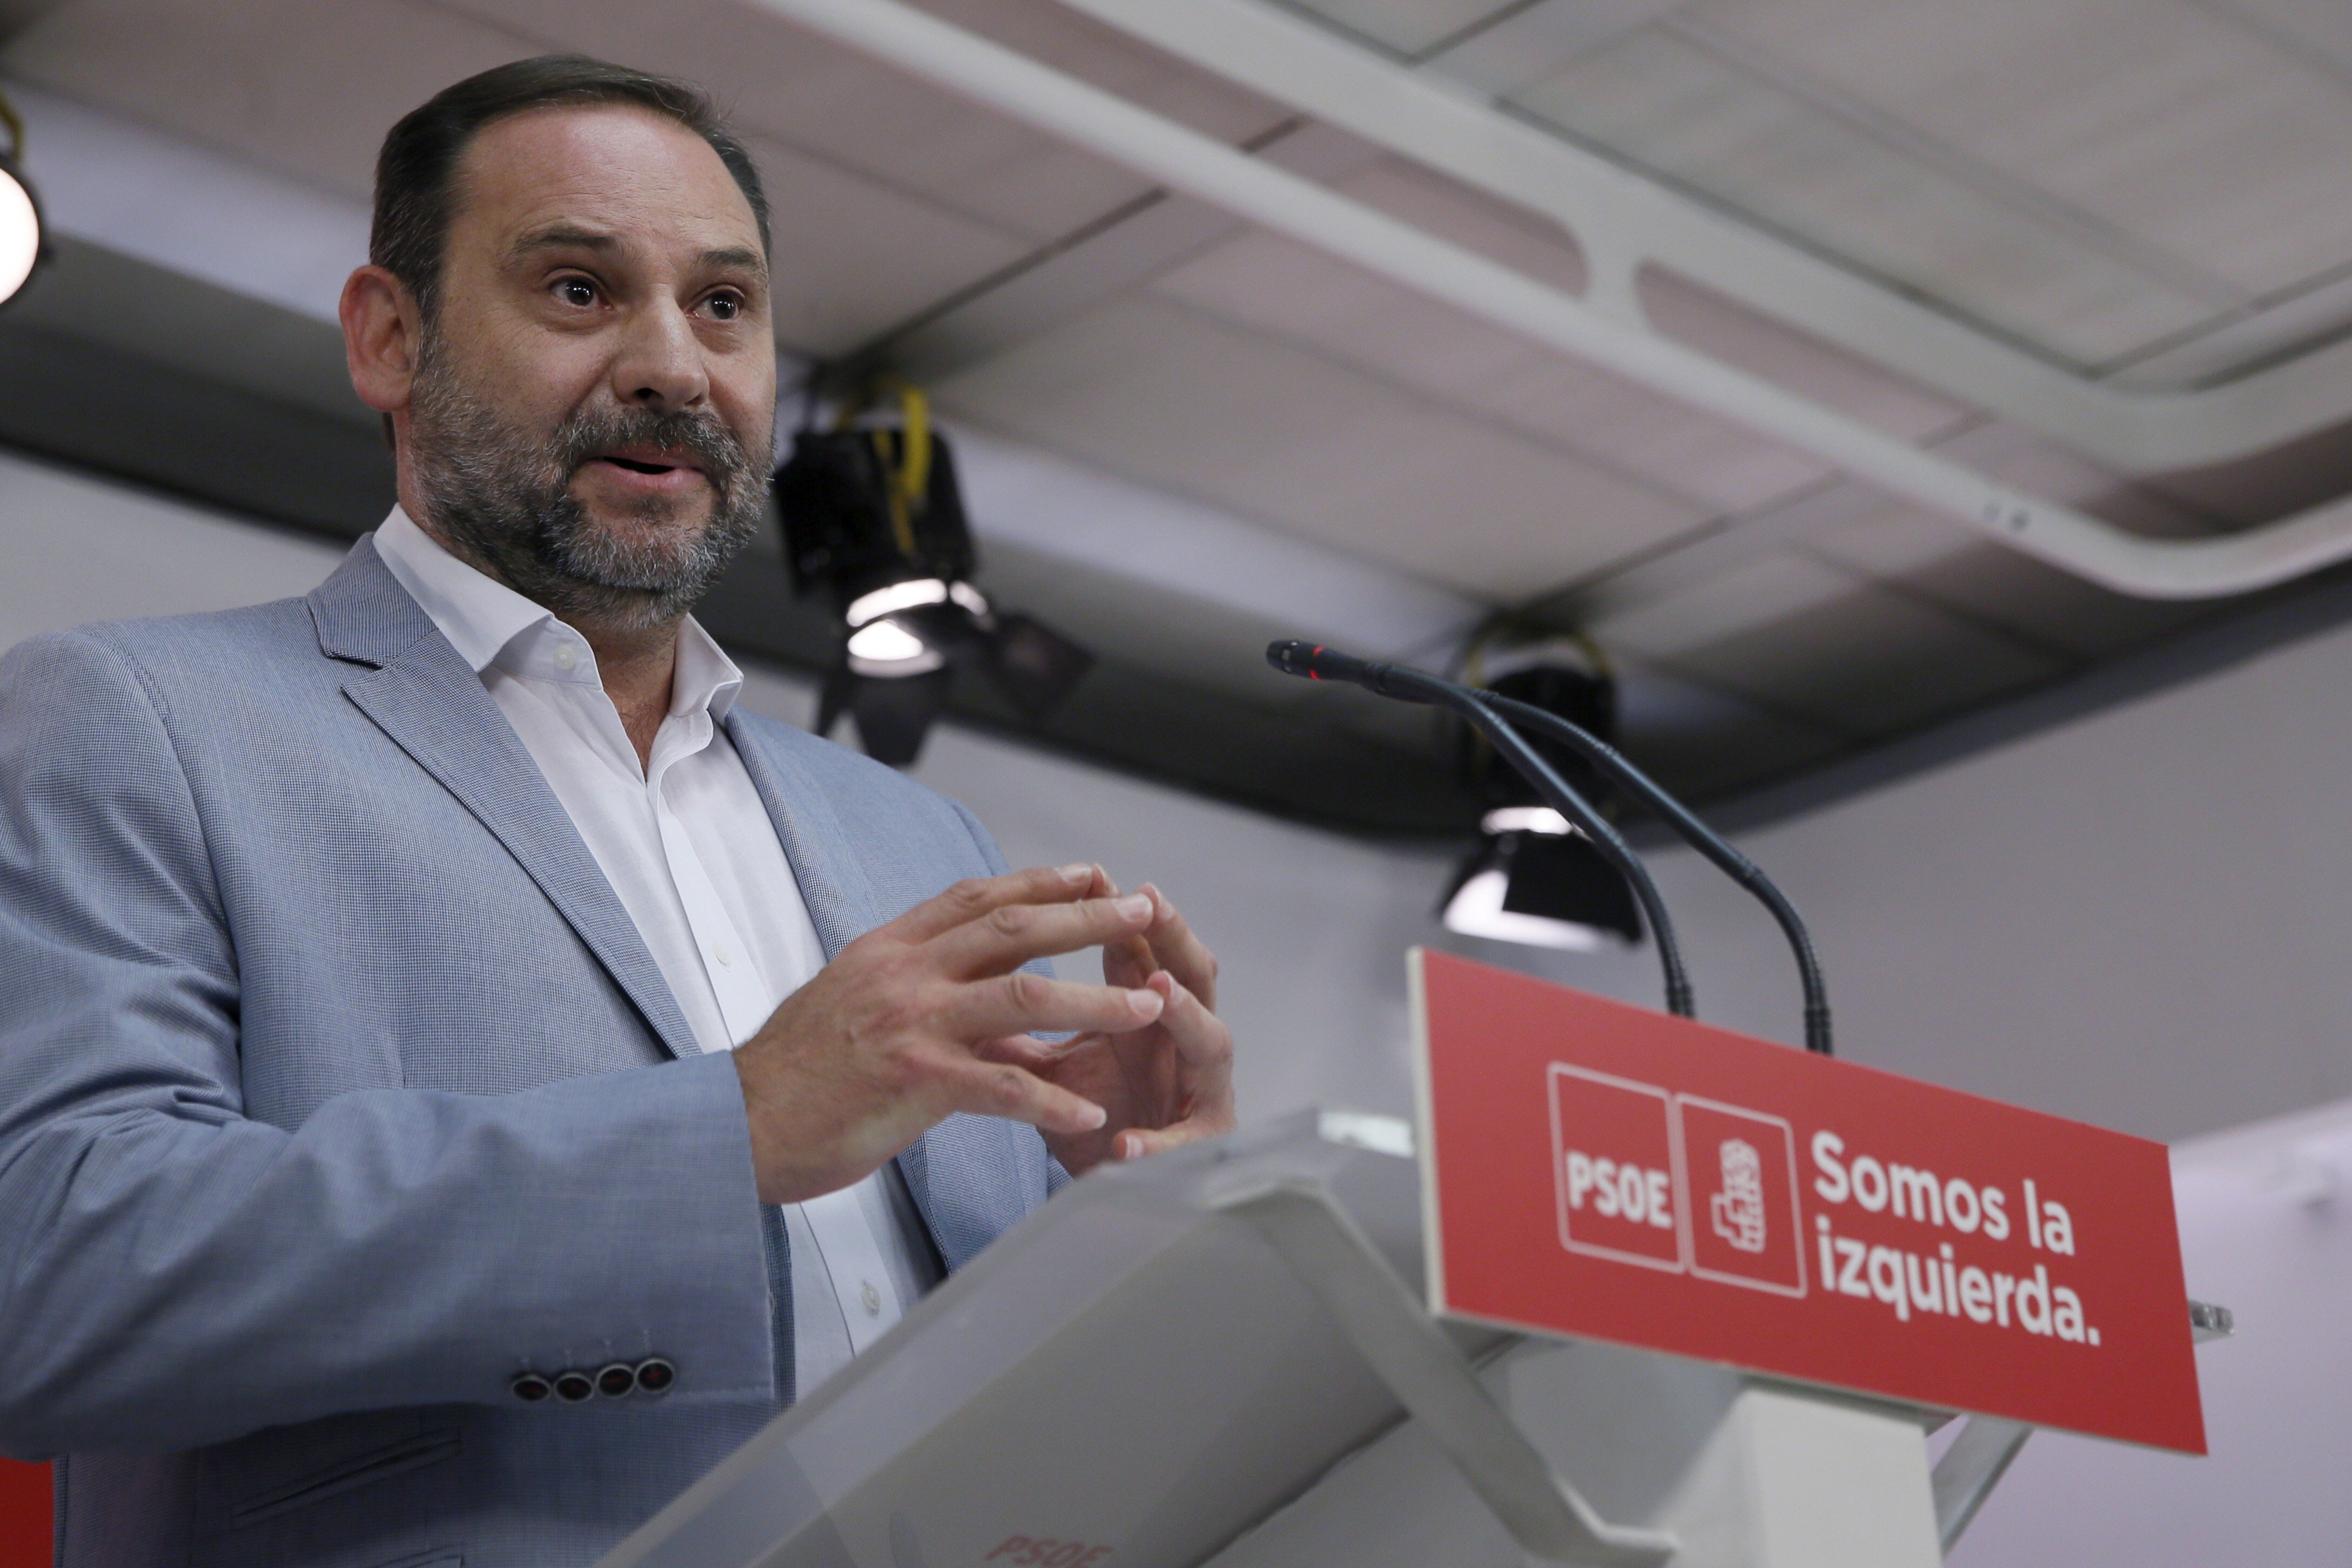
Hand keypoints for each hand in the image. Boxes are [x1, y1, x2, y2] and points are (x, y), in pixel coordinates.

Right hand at [732, 864, 1166, 1203]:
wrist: (735, 1123)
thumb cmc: (795, 1074)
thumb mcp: (854, 1003)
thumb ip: (918, 989)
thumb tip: (977, 996)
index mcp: (888, 950)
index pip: (974, 898)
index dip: (1037, 883)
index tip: (1088, 874)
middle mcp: (902, 974)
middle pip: (1012, 930)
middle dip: (1087, 918)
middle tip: (1142, 910)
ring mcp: (909, 1024)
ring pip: (1022, 998)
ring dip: (1095, 1002)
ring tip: (1149, 1008)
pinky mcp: (913, 1082)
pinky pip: (1000, 1089)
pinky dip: (1050, 1102)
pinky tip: (1088, 1116)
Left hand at [979, 870, 1235, 1174]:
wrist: (1117, 1194)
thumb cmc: (1094, 1122)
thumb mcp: (1048, 1070)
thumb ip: (1022, 1025)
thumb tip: (963, 983)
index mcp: (1145, 1016)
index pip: (1137, 953)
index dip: (1119, 916)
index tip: (1092, 876)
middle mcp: (1181, 1044)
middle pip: (1192, 976)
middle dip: (1174, 937)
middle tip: (1150, 903)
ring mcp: (1198, 1093)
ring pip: (1209, 1042)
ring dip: (1187, 1016)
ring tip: (1159, 997)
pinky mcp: (1200, 1151)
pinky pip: (1185, 1144)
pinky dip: (1158, 1143)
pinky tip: (1127, 1144)